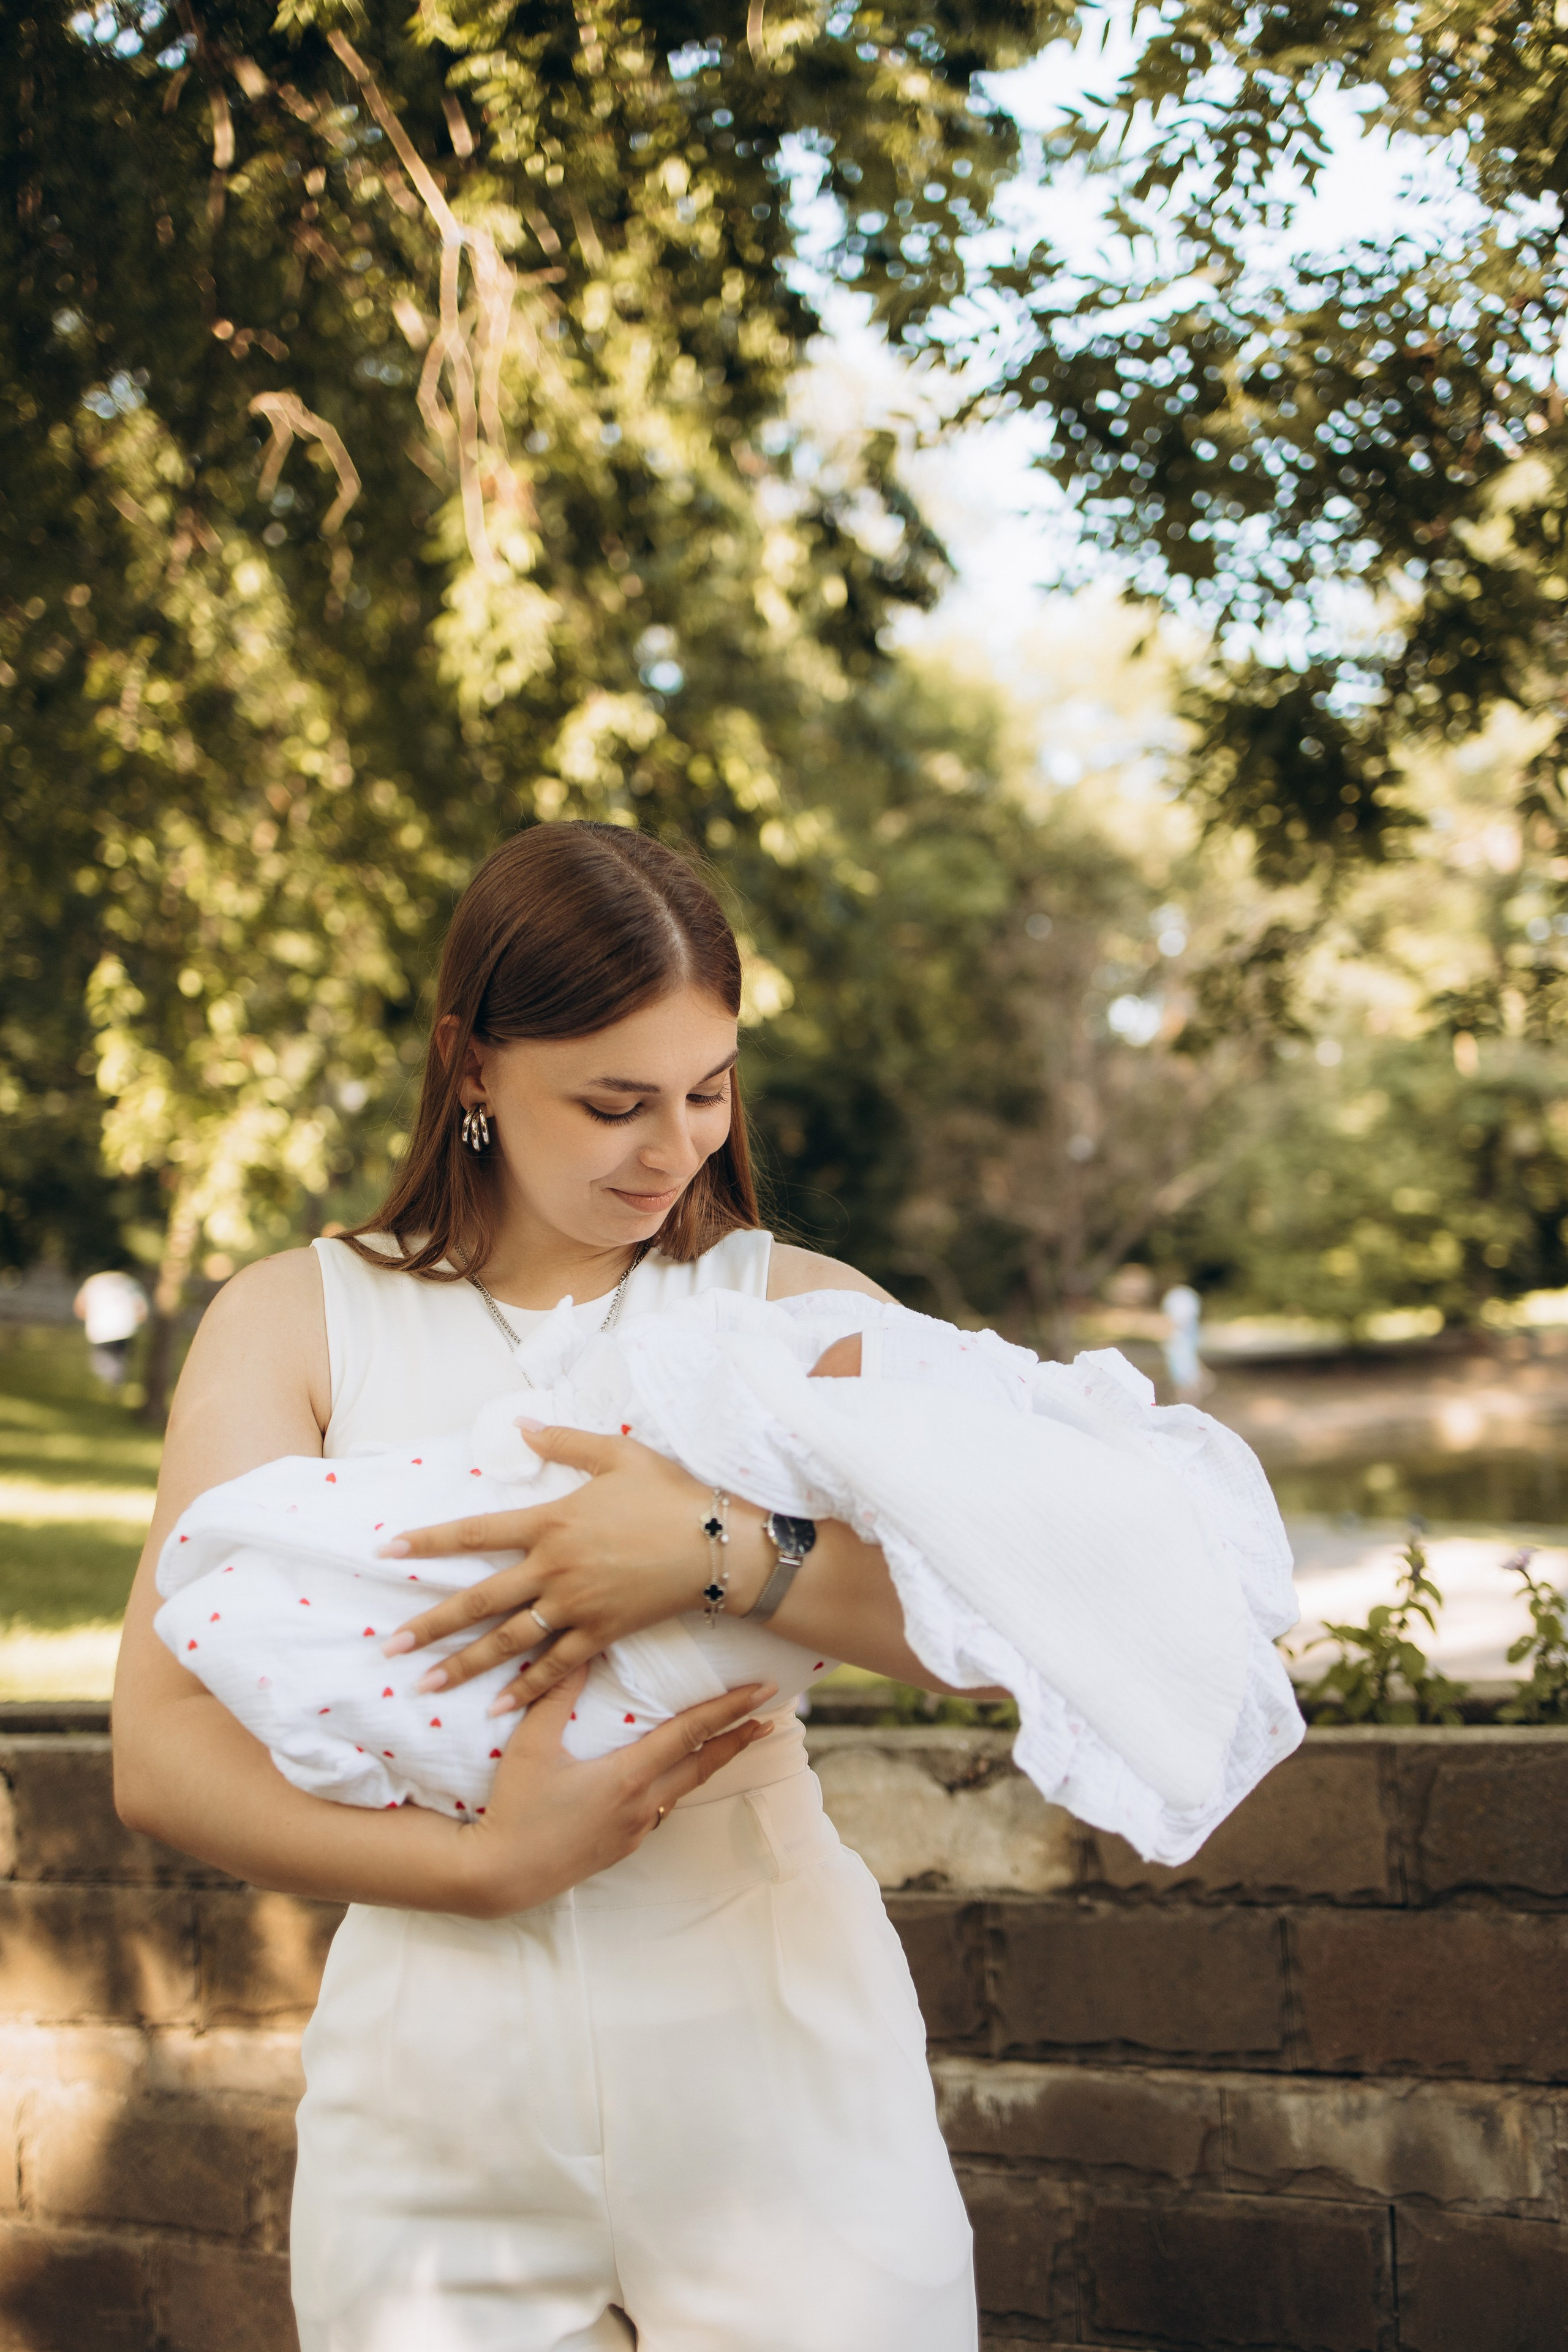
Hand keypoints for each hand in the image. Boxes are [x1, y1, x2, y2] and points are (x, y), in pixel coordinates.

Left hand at [378, 1426, 769, 1707]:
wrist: (718, 1544)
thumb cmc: (670, 1494)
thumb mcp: (617, 1455)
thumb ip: (563, 1442)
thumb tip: (520, 1424)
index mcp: (550, 1523)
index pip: (474, 1533)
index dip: (429, 1543)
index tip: (387, 1551)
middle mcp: (553, 1569)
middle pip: (479, 1601)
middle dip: (430, 1626)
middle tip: (389, 1647)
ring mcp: (575, 1606)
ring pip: (508, 1641)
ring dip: (464, 1666)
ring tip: (425, 1684)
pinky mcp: (601, 1633)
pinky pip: (554, 1667)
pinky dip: (524, 1689)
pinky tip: (497, 1706)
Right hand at [453, 1666, 777, 1917]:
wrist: (501, 1875)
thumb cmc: (515, 1807)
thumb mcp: (531, 1745)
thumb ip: (557, 1694)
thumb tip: (581, 1649)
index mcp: (629, 1775)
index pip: (691, 1735)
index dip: (729, 1711)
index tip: (761, 1695)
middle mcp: (642, 1804)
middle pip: (702, 1765)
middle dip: (737, 1740)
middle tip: (768, 1719)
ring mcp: (634, 1830)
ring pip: (682, 1790)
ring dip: (708, 1765)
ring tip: (727, 1744)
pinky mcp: (621, 1847)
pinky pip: (658, 1811)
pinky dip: (674, 1788)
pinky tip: (668, 1779)